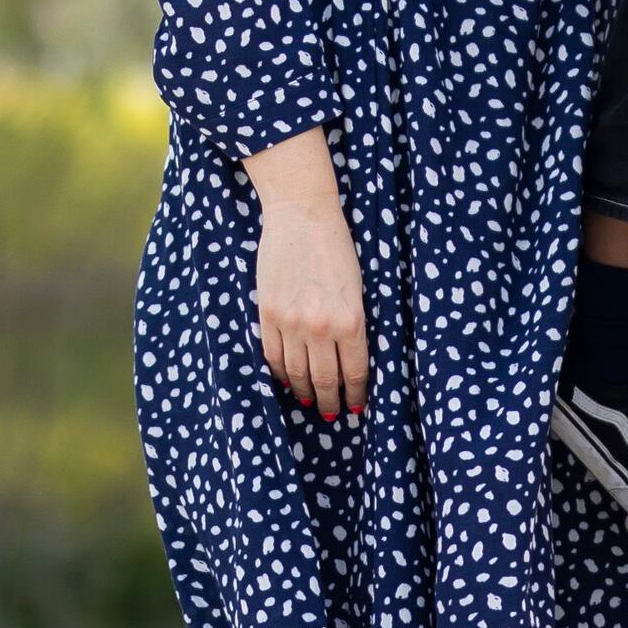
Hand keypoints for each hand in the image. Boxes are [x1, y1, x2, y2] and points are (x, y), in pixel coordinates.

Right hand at [244, 134, 367, 419]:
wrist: (302, 214)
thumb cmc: (337, 246)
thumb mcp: (359, 287)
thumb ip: (354, 323)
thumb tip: (350, 358)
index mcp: (352, 319)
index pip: (355, 372)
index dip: (356, 395)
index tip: (357, 407)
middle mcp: (321, 327)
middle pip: (326, 379)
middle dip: (330, 401)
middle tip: (332, 413)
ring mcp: (291, 322)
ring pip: (297, 372)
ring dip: (304, 391)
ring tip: (310, 402)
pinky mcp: (268, 313)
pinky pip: (273, 355)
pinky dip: (281, 373)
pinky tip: (288, 380)